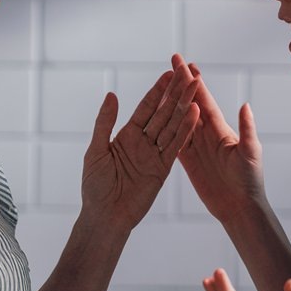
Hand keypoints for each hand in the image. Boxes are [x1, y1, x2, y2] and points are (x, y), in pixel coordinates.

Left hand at [80, 61, 199, 229]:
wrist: (106, 216)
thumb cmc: (95, 186)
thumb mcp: (96, 150)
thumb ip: (105, 122)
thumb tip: (111, 94)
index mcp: (126, 136)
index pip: (145, 108)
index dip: (158, 91)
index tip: (170, 74)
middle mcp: (142, 143)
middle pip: (162, 113)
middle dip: (175, 94)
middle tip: (189, 74)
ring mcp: (154, 155)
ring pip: (172, 126)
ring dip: (184, 107)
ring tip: (195, 88)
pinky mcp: (163, 169)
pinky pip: (176, 147)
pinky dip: (185, 130)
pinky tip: (194, 114)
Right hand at [173, 54, 266, 221]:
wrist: (240, 206)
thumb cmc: (250, 180)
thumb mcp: (250, 153)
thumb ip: (246, 130)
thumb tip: (245, 105)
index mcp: (220, 129)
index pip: (204, 99)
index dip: (195, 82)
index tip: (187, 63)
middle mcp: (207, 133)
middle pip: (189, 103)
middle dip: (181, 83)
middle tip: (172, 62)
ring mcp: (197, 146)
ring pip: (179, 119)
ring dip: (170, 101)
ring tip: (161, 83)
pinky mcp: (188, 161)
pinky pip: (173, 140)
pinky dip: (165, 127)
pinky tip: (156, 116)